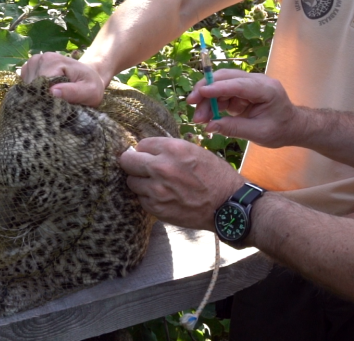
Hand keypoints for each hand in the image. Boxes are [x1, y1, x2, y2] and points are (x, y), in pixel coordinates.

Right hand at [18, 52, 105, 105]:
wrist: (88, 76)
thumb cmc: (90, 85)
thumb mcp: (90, 91)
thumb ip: (73, 92)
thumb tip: (52, 92)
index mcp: (53, 61)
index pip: (40, 85)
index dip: (47, 99)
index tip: (57, 108)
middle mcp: (39, 59)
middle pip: (31, 87)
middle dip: (42, 99)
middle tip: (57, 105)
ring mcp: (32, 64)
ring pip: (27, 88)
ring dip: (38, 97)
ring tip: (54, 98)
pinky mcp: (28, 70)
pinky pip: (25, 87)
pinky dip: (34, 94)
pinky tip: (47, 93)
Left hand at [118, 137, 244, 229]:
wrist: (227, 205)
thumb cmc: (215, 175)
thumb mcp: (195, 151)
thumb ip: (169, 150)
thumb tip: (146, 151)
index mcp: (173, 149)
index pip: (141, 144)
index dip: (146, 150)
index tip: (150, 155)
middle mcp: (161, 167)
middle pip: (127, 161)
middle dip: (133, 163)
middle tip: (141, 167)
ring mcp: (156, 190)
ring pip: (131, 181)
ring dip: (140, 182)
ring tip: (156, 184)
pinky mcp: (156, 208)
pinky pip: (141, 199)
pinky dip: (148, 198)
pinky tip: (163, 197)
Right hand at [186, 69, 299, 147]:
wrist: (292, 126)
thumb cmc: (280, 130)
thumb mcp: (258, 133)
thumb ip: (234, 128)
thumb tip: (209, 127)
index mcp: (266, 89)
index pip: (238, 84)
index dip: (218, 87)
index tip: (200, 93)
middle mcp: (257, 81)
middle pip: (226, 78)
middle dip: (206, 90)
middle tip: (191, 106)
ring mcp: (249, 84)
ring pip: (221, 85)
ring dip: (207, 99)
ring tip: (198, 118)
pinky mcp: (242, 90)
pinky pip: (223, 92)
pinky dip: (213, 103)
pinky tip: (206, 116)